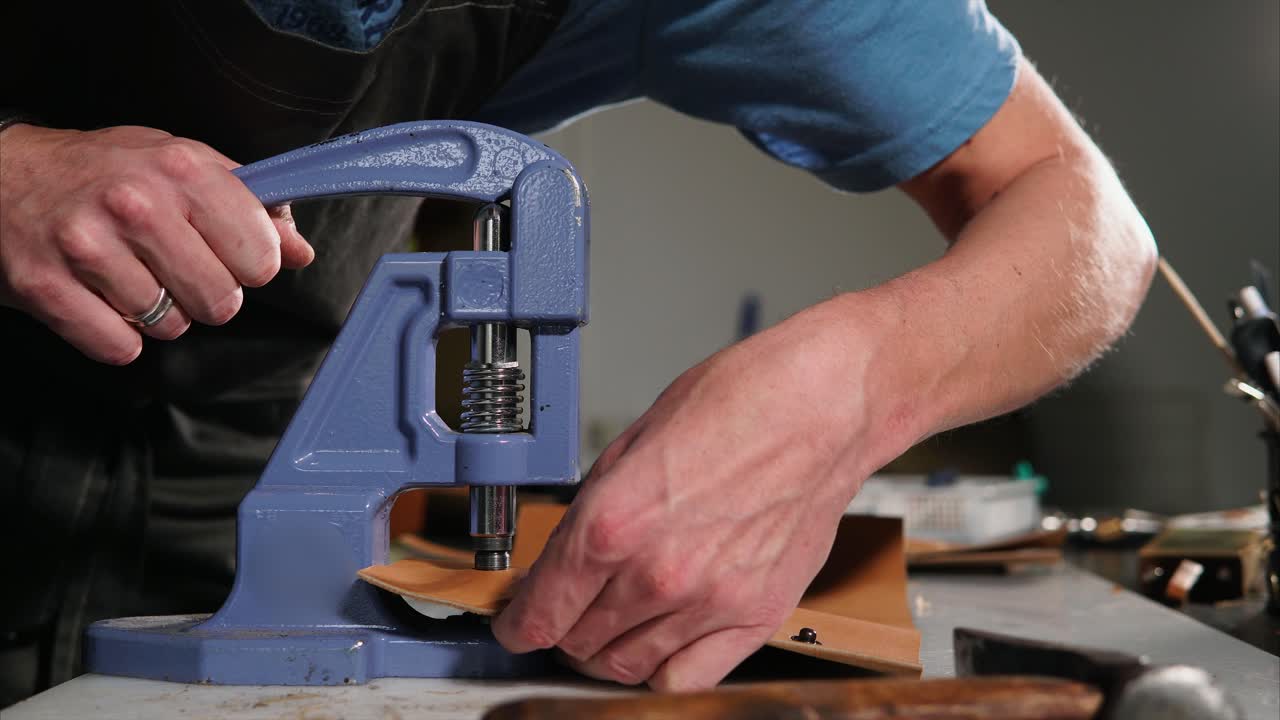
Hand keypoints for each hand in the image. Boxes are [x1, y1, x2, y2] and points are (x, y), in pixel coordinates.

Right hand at [0, 123, 313, 363]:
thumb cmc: (101, 170)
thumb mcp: (181, 165)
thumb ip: (249, 205)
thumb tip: (300, 252)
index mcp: (181, 170)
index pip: (261, 256)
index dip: (253, 266)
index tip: (231, 256)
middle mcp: (136, 205)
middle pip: (221, 301)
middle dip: (208, 296)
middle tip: (178, 272)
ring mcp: (87, 247)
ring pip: (171, 327)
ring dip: (159, 314)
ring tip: (131, 277)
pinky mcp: (46, 288)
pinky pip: (119, 347)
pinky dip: (116, 336)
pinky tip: (101, 299)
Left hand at [493, 303, 882, 690]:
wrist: (820, 407)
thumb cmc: (736, 404)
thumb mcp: (631, 444)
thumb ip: (592, 513)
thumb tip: (564, 559)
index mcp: (613, 522)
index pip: (540, 612)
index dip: (517, 625)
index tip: (516, 626)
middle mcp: (656, 572)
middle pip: (578, 642)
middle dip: (562, 630)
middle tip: (567, 612)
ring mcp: (709, 601)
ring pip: (626, 666)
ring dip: (606, 651)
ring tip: (611, 623)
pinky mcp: (756, 616)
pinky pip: (689, 677)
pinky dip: (662, 668)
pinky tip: (658, 642)